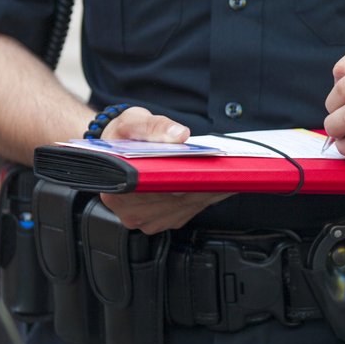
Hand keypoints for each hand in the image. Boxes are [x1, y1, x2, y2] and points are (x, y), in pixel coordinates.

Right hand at [98, 107, 232, 233]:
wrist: (117, 150)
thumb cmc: (122, 138)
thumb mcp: (133, 122)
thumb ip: (154, 127)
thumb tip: (179, 134)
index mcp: (118, 189)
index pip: (157, 187)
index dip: (183, 178)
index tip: (206, 170)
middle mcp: (132, 211)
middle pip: (177, 199)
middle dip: (203, 182)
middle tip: (227, 168)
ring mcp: (149, 220)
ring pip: (189, 206)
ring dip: (210, 191)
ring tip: (227, 173)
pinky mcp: (165, 221)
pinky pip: (192, 210)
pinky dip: (207, 196)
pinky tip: (218, 182)